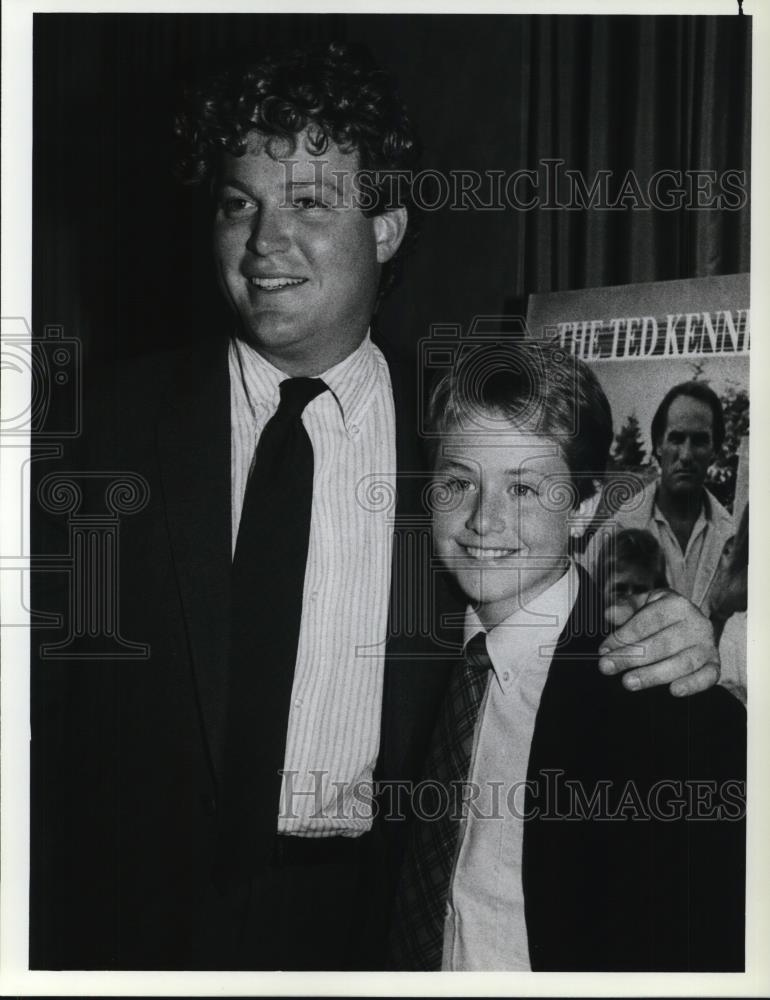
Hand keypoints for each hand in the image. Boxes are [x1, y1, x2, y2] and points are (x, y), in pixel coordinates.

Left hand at [598, 589, 719, 696]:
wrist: (692, 622)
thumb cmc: (662, 615)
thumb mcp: (645, 603)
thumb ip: (626, 607)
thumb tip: (609, 613)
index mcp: (676, 605)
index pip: (647, 621)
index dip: (623, 636)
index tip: (604, 650)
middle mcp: (695, 624)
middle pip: (661, 643)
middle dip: (631, 657)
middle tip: (607, 667)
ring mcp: (707, 645)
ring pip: (681, 662)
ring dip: (653, 674)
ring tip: (629, 682)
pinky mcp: (714, 664)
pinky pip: (708, 676)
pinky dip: (693, 684)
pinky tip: (674, 691)